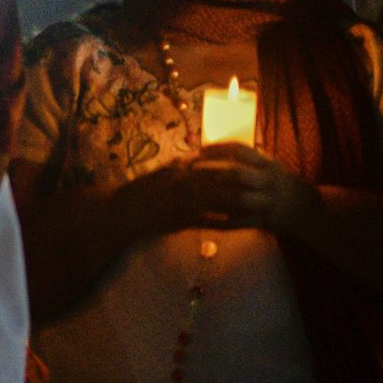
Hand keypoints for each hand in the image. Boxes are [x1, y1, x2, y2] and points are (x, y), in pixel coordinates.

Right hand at [123, 159, 255, 235]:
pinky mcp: (181, 220)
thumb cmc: (140, 193)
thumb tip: (195, 156)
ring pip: (217, 200)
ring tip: (255, 204)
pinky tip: (236, 225)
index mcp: (180, 169)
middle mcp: (184, 182)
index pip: (211, 163)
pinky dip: (222, 222)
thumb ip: (179, 165)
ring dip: (237, 202)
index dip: (231, 165)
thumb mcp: (161, 173)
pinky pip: (208, 221)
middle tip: (259, 185)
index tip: (249, 167)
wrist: (123, 212)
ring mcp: (183, 201)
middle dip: (240, 182)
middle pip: (219, 180)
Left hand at [189, 143, 323, 233]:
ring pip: (237, 199)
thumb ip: (249, 159)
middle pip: (236, 173)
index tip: (199, 150)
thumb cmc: (282, 184)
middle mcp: (269, 182)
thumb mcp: (271, 166)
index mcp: (268, 165)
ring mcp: (267, 203)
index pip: (241, 150)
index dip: (218, 149)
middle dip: (211, 171)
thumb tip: (218, 148)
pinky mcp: (264, 222)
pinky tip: (202, 219)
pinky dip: (219, 222)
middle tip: (190, 171)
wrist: (308, 209)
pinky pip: (238, 223)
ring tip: (192, 195)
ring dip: (213, 197)